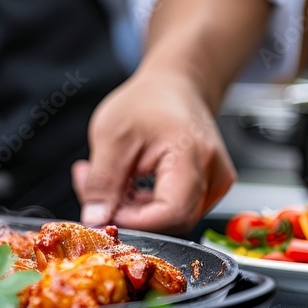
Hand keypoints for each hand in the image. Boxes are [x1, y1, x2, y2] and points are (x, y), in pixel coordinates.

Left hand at [71, 69, 235, 234]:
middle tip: (93, 188)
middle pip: (169, 221)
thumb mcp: (111, 136)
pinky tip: (125, 182)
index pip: (170, 214)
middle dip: (126, 213)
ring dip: (130, 209)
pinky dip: (142, 205)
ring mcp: (214, 185)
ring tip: (107, 178)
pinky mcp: (207, 190)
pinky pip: (171, 211)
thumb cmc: (147, 102)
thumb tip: (94, 220)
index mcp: (192, 156)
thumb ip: (102, 182)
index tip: (102, 208)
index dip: (133, 220)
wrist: (175, 86)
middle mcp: (213, 175)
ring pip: (167, 220)